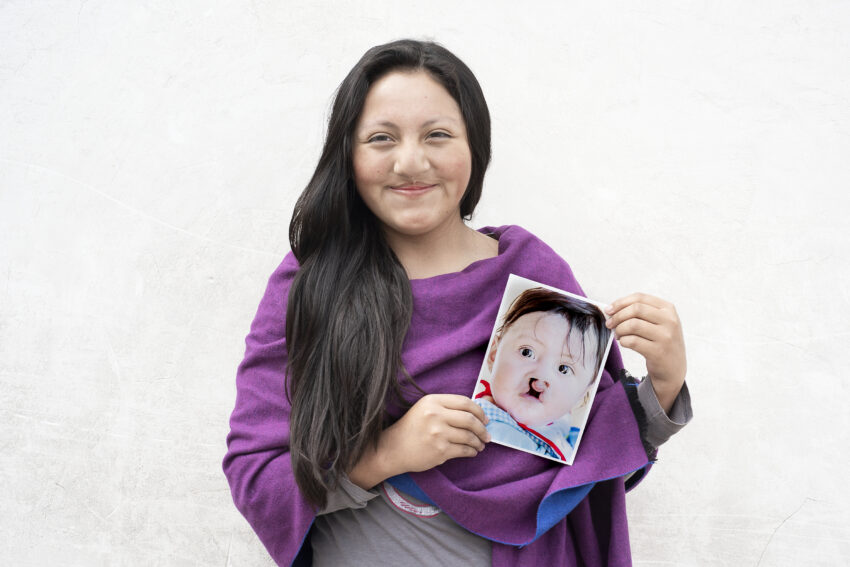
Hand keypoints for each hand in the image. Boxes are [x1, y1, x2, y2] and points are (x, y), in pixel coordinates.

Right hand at [348, 394, 489, 489]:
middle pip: (470, 419)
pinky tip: (472, 451)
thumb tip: (476, 414)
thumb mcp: (425, 409)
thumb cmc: (412, 429)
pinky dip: (472, 451)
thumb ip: (446, 408)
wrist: (393, 449)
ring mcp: (438, 433)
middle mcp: (436, 415)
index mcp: (433, 401)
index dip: (479, 411)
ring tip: (480, 445)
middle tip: (487, 434)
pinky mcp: (440, 450)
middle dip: (483, 428)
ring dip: (479, 442)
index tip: (485, 419)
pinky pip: (464, 450)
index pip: (465, 402)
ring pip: (469, 436)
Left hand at [605, 293, 686, 413]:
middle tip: (610, 324)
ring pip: (633, 325)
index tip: (609, 310)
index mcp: (668, 309)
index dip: (620, 302)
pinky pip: (632, 341)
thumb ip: (639, 313)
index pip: (640, 298)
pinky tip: (624, 342)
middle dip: (618, 316)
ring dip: (619, 330)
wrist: (673, 368)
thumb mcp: (658, 323)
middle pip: (636, 309)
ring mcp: (666, 337)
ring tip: (618, 335)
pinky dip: (623, 341)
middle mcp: (670, 321)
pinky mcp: (658, 352)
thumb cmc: (660, 342)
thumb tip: (612, 310)